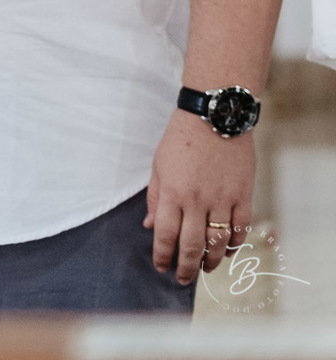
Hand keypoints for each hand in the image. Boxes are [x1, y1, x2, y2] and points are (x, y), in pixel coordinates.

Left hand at [145, 110, 254, 283]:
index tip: (161, 267)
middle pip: (191, 246)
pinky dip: (235, 245)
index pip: (165, 235)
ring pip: (217, 243)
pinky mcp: (242, 195)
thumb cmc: (181, 138)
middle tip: (182, 278)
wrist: (214, 114)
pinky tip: (228, 251)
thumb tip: (150, 226)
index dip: (162, 256)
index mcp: (172, 192)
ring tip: (205, 269)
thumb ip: (156, 197)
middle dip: (185, 268)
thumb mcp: (159, 165)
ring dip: (211, 262)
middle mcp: (196, 200)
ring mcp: (222, 199)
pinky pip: (240, 229)